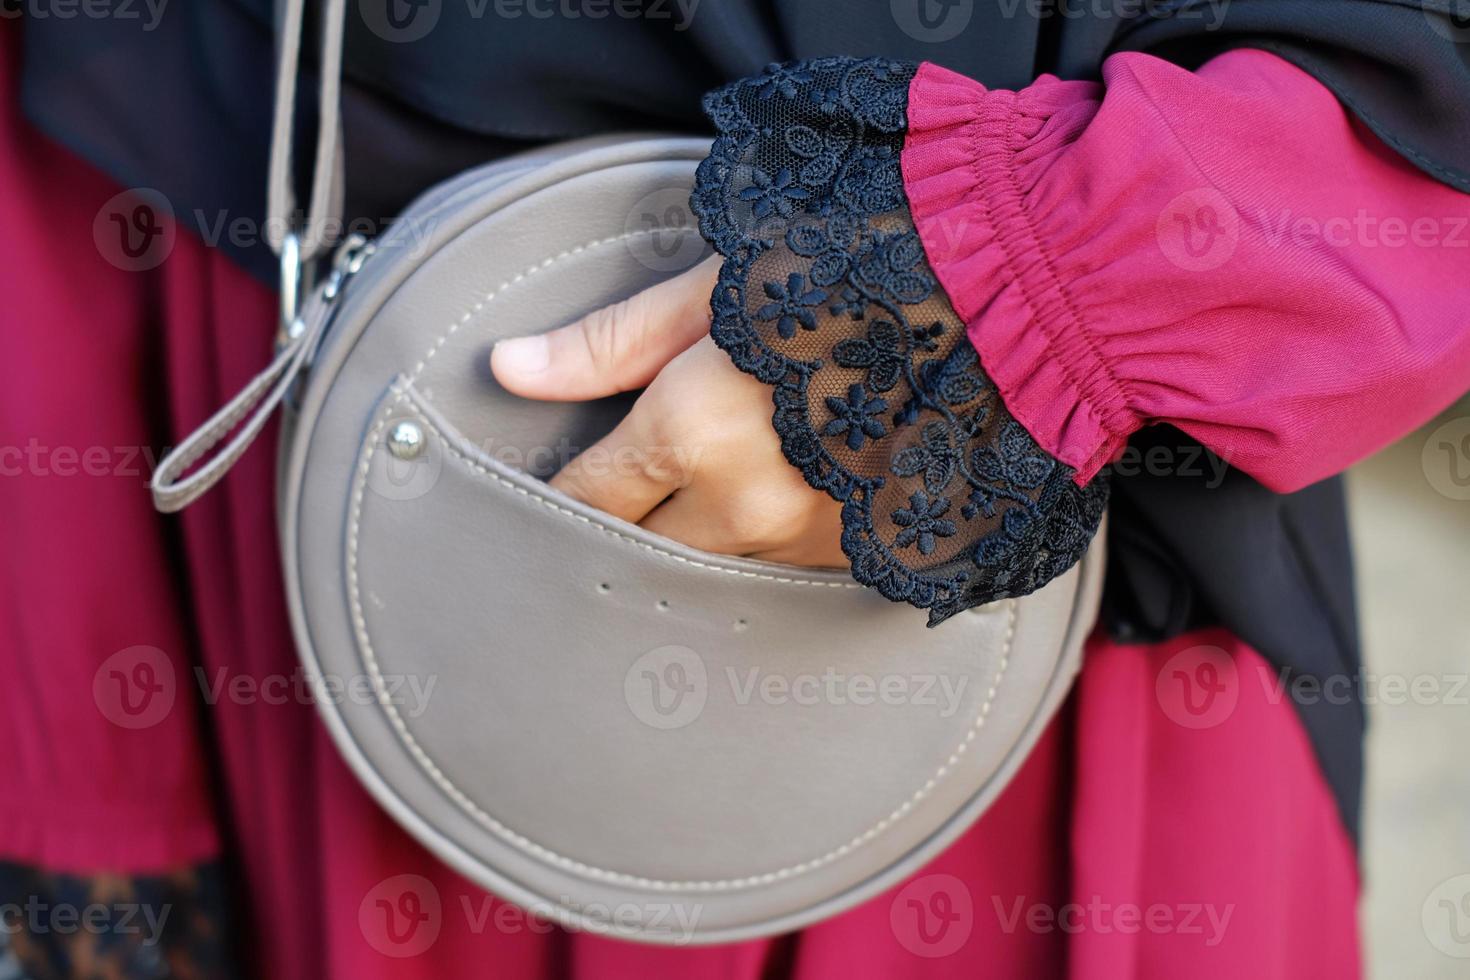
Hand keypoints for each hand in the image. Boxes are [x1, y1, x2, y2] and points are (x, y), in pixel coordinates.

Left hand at [490, 256, 845, 567]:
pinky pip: (771, 569)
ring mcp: (801, 539)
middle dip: (621, 521)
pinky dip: (754, 542)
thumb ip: (608, 341)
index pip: (587, 497)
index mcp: (692, 431)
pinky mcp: (851, 555)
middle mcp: (741, 504)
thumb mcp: (715, 289)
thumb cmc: (845, 276)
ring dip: (689, 534)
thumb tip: (509, 370)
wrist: (993, 312)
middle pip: (637, 546)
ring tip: (706, 483)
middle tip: (624, 486)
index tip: (557, 481)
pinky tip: (772, 496)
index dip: (563, 490)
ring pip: (704, 564)